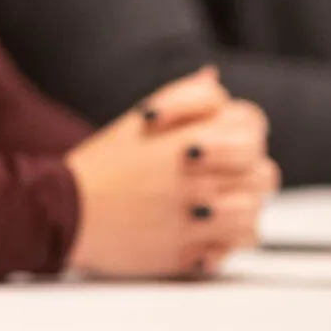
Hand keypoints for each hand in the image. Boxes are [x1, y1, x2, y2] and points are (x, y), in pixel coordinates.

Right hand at [64, 68, 277, 278]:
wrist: (66, 214)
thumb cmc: (101, 167)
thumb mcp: (137, 119)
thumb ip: (184, 97)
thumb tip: (213, 76)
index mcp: (190, 138)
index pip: (252, 125)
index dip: (240, 132)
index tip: (215, 141)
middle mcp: (200, 178)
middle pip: (264, 173)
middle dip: (247, 173)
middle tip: (219, 177)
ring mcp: (197, 218)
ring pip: (255, 212)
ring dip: (239, 208)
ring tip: (212, 207)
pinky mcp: (190, 254)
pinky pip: (234, 248)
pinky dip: (225, 242)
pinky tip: (203, 233)